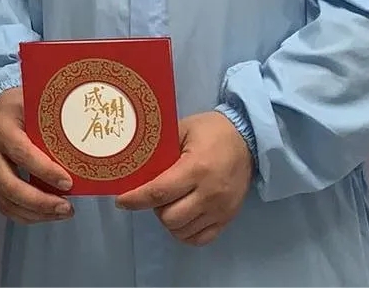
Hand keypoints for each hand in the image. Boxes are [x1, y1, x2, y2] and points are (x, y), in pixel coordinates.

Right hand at [0, 87, 73, 223]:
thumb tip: (85, 140)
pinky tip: (48, 214)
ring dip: (36, 213)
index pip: (22, 153)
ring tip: (63, 212)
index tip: (68, 182)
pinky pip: (6, 206)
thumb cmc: (22, 106)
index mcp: (2, 128)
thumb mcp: (35, 105)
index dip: (45, 170)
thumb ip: (52, 121)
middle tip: (67, 207)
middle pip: (10, 185)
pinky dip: (28, 216)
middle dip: (40, 202)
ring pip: (7, 201)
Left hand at [115, 111, 252, 245]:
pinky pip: (200, 239)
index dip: (136, 199)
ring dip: (169, 220)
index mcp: (195, 169)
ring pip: (182, 230)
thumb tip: (134, 165)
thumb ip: (160, 148)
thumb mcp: (182, 129)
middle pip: (169, 217)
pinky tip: (182, 217)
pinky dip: (185, 232)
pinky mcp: (228, 219)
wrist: (247, 139)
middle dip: (154, 208)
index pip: (159, 193)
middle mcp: (209, 194)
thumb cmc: (210, 131)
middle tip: (154, 194)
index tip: (121, 201)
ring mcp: (220, 210)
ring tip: (170, 202)